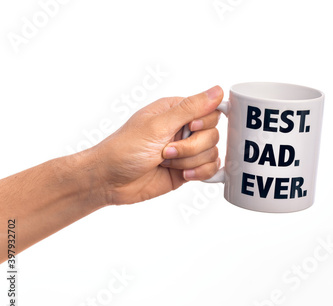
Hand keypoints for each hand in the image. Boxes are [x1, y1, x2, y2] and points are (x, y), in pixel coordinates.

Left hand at [92, 86, 222, 204]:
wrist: (109, 180)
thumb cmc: (124, 149)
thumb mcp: (158, 125)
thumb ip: (190, 108)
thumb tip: (216, 91)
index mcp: (176, 111)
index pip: (210, 111)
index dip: (204, 123)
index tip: (190, 129)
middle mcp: (183, 129)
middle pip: (213, 135)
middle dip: (192, 147)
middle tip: (166, 150)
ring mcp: (186, 150)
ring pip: (211, 153)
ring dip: (190, 162)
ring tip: (166, 162)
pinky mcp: (187, 169)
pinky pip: (210, 170)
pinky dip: (199, 173)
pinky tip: (182, 174)